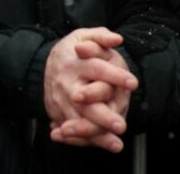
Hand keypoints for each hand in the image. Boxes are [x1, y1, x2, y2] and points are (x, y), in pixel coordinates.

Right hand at [43, 28, 137, 152]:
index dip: (115, 76)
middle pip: (85, 100)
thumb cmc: (73, 50)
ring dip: (97, 134)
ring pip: (78, 120)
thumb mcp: (84, 35)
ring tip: (116, 144)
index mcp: (75, 62)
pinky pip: (72, 130)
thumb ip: (101, 36)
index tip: (134, 83)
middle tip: (121, 125)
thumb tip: (117, 39)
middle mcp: (66, 83)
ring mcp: (60, 100)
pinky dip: (86, 140)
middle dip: (103, 115)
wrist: (46, 62)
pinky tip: (104, 145)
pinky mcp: (57, 113)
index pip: (97, 69)